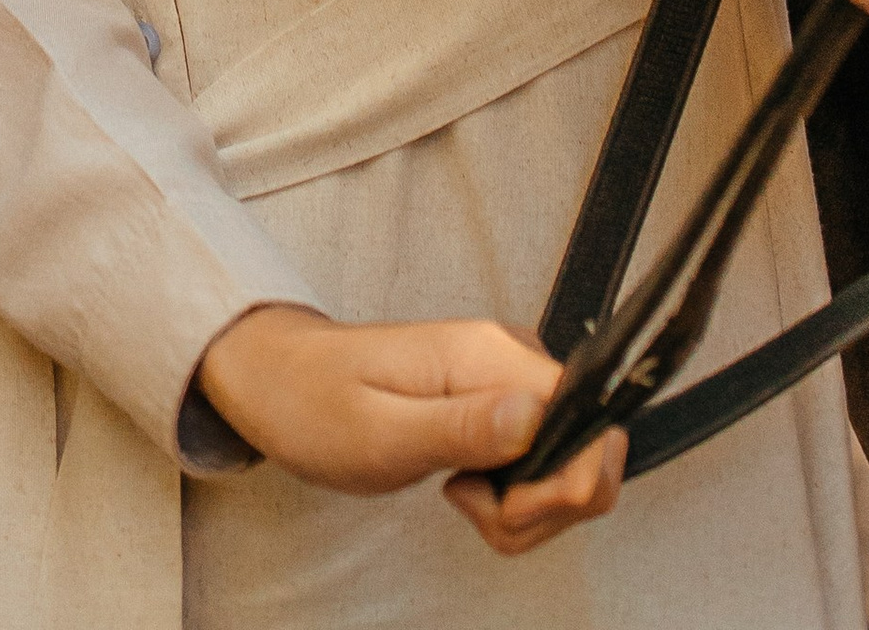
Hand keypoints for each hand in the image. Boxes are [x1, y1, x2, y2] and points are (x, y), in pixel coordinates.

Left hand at [194, 303, 623, 549]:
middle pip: (589, 454)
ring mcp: (508, 384)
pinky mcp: (501, 409)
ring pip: (569, 472)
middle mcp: (510, 360)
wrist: (279, 380)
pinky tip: (468, 493)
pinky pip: (542, 471)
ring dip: (525, 514)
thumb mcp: (380, 430)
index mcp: (489, 355)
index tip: (502, 506)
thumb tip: (534, 418)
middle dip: (544, 508)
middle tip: (472, 505)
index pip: (586, 419)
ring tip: (460, 498)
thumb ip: (461, 427)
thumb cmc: (315, 402)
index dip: (563, 483)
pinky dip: (515, 505)